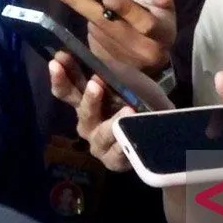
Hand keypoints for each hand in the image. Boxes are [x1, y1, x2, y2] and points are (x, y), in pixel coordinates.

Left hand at [44, 0, 175, 72]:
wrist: (150, 49)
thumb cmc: (154, 18)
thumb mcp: (162, 5)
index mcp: (161, 34)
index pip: (144, 22)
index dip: (125, 10)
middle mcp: (144, 52)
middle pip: (108, 25)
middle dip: (80, 2)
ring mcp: (125, 65)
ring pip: (95, 32)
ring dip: (76, 8)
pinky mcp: (108, 69)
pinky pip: (88, 45)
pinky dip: (76, 26)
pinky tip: (67, 9)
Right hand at [48, 51, 173, 171]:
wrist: (164, 121)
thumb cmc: (140, 96)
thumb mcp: (125, 77)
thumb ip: (107, 70)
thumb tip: (92, 62)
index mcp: (84, 101)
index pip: (65, 90)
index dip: (60, 77)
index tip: (58, 61)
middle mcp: (87, 123)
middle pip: (81, 112)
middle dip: (89, 99)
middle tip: (95, 84)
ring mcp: (98, 144)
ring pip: (100, 134)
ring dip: (113, 122)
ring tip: (128, 110)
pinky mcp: (112, 161)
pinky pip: (115, 154)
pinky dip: (123, 144)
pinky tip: (128, 137)